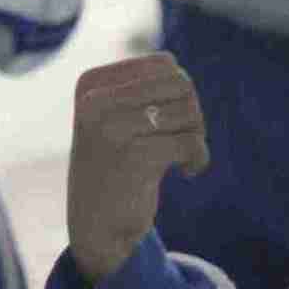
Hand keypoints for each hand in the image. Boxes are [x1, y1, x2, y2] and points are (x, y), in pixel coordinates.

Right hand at [66, 55, 210, 285]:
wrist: (96, 224)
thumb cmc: (115, 166)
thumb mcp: (115, 118)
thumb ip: (141, 88)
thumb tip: (175, 67)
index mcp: (91, 85)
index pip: (163, 64)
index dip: (182, 91)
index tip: (174, 120)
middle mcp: (95, 101)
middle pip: (180, 84)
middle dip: (194, 112)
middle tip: (185, 140)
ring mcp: (110, 128)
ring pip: (187, 112)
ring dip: (197, 137)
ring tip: (185, 157)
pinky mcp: (132, 157)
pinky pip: (189, 142)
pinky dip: (198, 158)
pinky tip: (188, 172)